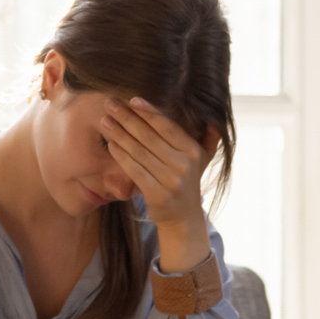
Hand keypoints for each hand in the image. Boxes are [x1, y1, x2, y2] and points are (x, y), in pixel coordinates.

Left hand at [101, 97, 216, 229]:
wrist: (184, 218)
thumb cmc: (187, 181)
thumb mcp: (204, 158)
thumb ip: (208, 136)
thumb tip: (214, 115)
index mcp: (193, 151)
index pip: (167, 127)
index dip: (149, 112)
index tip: (132, 99)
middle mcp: (184, 164)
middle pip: (149, 136)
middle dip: (127, 118)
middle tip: (110, 104)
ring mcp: (170, 180)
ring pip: (139, 152)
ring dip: (119, 134)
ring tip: (105, 121)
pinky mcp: (157, 194)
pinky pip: (135, 170)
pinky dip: (121, 156)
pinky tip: (110, 145)